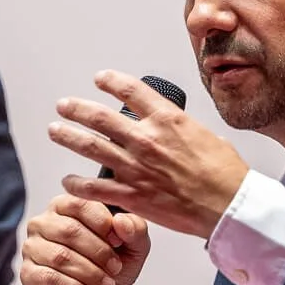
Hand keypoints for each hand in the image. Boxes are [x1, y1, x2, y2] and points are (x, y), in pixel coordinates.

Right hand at [21, 194, 151, 284]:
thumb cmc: (112, 266)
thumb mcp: (134, 246)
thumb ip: (135, 229)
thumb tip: (121, 222)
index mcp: (66, 206)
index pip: (81, 204)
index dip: (103, 223)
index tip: (119, 241)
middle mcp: (44, 222)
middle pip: (70, 231)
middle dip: (99, 253)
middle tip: (115, 268)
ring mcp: (32, 248)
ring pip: (60, 256)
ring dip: (89, 273)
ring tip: (106, 284)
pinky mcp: (28, 273)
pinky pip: (49, 278)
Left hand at [48, 71, 248, 239]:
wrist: (228, 206)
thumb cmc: (225, 174)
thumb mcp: (208, 136)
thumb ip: (185, 130)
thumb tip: (179, 129)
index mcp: (168, 119)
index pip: (130, 90)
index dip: (110, 80)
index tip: (99, 78)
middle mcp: (146, 139)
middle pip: (99, 116)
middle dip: (77, 109)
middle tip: (64, 106)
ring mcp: (136, 167)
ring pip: (90, 146)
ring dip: (68, 136)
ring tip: (55, 130)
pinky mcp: (132, 195)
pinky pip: (94, 188)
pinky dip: (77, 185)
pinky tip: (68, 181)